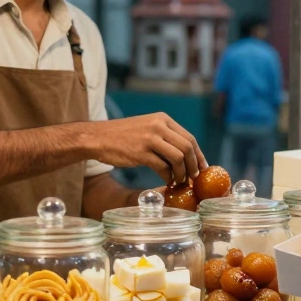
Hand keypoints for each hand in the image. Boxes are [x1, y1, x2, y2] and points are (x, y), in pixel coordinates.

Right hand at [86, 114, 206, 184]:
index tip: (202, 169)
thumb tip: (186, 156)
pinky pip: (163, 167)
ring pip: (178, 157)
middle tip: (193, 178)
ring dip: (182, 173)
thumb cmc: (123, 136)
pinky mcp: (141, 152)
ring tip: (180, 181)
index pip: (189, 138)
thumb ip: (165, 137)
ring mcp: (150, 138)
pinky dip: (168, 177)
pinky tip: (167, 182)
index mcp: (163, 119)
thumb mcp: (147, 128)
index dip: (199, 155)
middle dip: (193, 166)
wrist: (98, 137)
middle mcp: (159, 126)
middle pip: (187, 147)